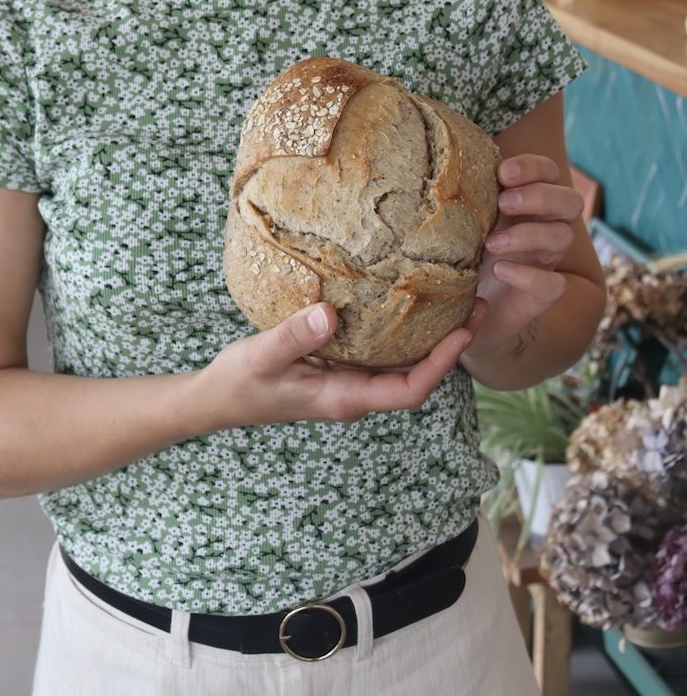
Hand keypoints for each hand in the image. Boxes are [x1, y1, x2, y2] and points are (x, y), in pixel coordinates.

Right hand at [200, 303, 474, 430]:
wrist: (216, 399)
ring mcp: (349, 381)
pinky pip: (382, 352)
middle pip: (418, 376)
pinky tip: (409, 301)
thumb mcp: (261, 357)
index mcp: (345, 399)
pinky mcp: (340, 367)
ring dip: (433, 336)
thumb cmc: (239, 383)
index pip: (410, 391)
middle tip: (479, 303)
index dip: (441, 364)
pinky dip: (403, 330)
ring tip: (458, 296)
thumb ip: (293, 337)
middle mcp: (356, 393)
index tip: (463, 332)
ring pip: (403, 364)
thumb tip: (330, 314)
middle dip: (451, 345)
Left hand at [464, 155, 582, 360]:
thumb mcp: (458, 219)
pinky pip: (555, 284)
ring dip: (528, 234)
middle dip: (540, 196)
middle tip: (504, 203)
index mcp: (528, 201)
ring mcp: (546, 261)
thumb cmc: (457, 251)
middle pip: (571, 200)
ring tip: (491, 243)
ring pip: (564, 236)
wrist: (457, 309)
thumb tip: (440, 155)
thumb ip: (459, 192)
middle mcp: (545, 226)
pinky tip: (500, 270)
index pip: (548, 172)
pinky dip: (529, 275)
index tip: (502, 173)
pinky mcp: (542, 295)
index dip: (533, 167)